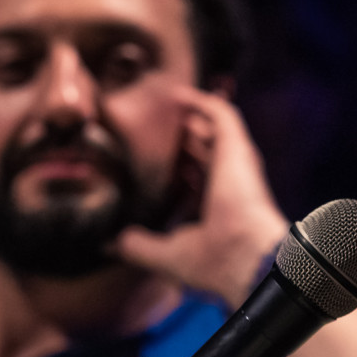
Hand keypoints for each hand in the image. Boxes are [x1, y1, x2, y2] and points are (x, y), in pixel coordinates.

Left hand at [116, 87, 290, 306]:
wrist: (243, 256)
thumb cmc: (213, 261)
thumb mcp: (166, 255)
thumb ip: (140, 246)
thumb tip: (114, 243)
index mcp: (216, 207)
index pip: (199, 181)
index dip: (178, 171)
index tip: (153, 164)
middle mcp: (228, 182)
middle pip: (206, 151)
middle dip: (183, 140)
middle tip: (153, 128)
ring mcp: (235, 163)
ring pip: (215, 129)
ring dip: (192, 116)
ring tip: (165, 102)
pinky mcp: (236, 146)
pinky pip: (221, 113)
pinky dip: (201, 101)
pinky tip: (176, 94)